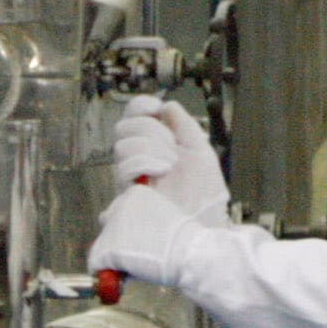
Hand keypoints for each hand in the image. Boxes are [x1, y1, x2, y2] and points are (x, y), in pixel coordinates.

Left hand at [89, 181, 196, 287]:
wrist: (188, 253)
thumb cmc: (184, 240)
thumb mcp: (163, 217)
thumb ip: (143, 221)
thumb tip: (130, 238)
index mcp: (136, 194)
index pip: (120, 211)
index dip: (127, 229)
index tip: (140, 240)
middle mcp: (120, 205)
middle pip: (108, 227)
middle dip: (117, 242)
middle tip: (136, 256)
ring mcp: (112, 227)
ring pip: (101, 246)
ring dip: (113, 258)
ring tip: (135, 266)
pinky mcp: (107, 248)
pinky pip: (96, 264)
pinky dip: (106, 273)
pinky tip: (124, 276)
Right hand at [112, 98, 229, 223]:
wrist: (202, 221)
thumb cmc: (204, 193)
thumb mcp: (200, 150)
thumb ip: (184, 125)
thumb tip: (167, 106)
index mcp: (155, 144)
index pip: (134, 116)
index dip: (140, 106)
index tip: (156, 108)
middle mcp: (139, 158)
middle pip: (124, 127)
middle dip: (150, 130)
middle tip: (171, 146)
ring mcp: (130, 176)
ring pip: (123, 145)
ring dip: (151, 149)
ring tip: (169, 165)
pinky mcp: (125, 192)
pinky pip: (124, 166)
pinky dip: (145, 162)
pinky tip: (160, 172)